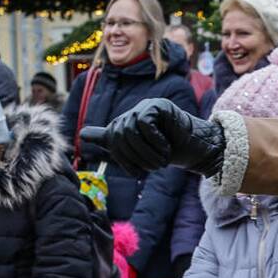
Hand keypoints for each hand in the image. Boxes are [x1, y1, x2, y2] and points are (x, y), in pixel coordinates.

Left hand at [79, 98, 225, 177]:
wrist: (195, 149)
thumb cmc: (169, 152)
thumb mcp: (138, 154)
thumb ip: (112, 144)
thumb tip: (82, 134)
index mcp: (125, 124)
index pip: (110, 139)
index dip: (121, 158)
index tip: (137, 172)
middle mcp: (132, 114)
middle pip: (118, 135)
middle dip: (135, 158)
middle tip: (154, 168)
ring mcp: (145, 107)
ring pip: (130, 130)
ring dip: (146, 152)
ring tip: (161, 160)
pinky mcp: (158, 105)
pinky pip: (144, 123)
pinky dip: (154, 140)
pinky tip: (166, 146)